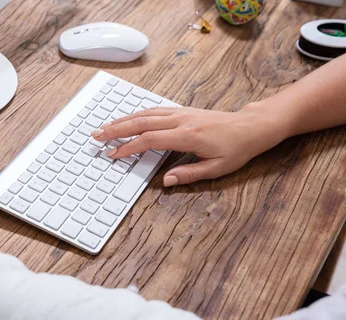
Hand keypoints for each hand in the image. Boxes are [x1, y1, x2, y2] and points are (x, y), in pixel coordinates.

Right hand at [91, 105, 290, 185]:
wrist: (250, 127)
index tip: (113, 155)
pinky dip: (135, 114)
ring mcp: (180, 113)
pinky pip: (153, 111)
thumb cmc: (236, 149)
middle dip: (116, 129)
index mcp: (187, 135)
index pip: (150, 140)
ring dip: (122, 120)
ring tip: (104, 127)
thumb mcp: (217, 168)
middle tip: (96, 135)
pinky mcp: (181, 111)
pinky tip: (125, 119)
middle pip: (141, 122)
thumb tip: (165, 181)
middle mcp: (180, 120)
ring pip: (145, 113)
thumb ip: (189, 174)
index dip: (128, 147)